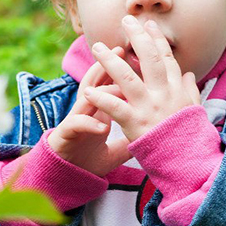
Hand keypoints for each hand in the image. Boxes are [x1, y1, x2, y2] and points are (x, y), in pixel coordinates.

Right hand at [47, 50, 131, 175]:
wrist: (68, 176)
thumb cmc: (91, 157)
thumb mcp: (119, 146)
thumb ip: (134, 132)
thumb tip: (158, 126)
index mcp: (99, 108)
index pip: (110, 82)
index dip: (122, 69)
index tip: (139, 56)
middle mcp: (87, 109)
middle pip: (96, 81)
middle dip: (108, 64)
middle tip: (121, 49)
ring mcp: (76, 119)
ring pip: (86, 97)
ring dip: (99, 89)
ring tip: (112, 83)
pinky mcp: (67, 134)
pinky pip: (78, 125)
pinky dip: (89, 124)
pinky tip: (102, 126)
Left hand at [83, 15, 200, 142]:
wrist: (188, 161)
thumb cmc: (190, 136)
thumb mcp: (195, 110)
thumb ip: (190, 90)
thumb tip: (189, 74)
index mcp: (177, 90)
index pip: (166, 58)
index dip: (156, 39)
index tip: (148, 24)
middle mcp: (163, 94)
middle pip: (150, 59)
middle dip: (137, 37)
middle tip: (126, 20)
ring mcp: (149, 108)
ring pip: (128, 78)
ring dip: (110, 62)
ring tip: (97, 48)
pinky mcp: (136, 124)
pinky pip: (116, 108)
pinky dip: (102, 99)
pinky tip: (89, 91)